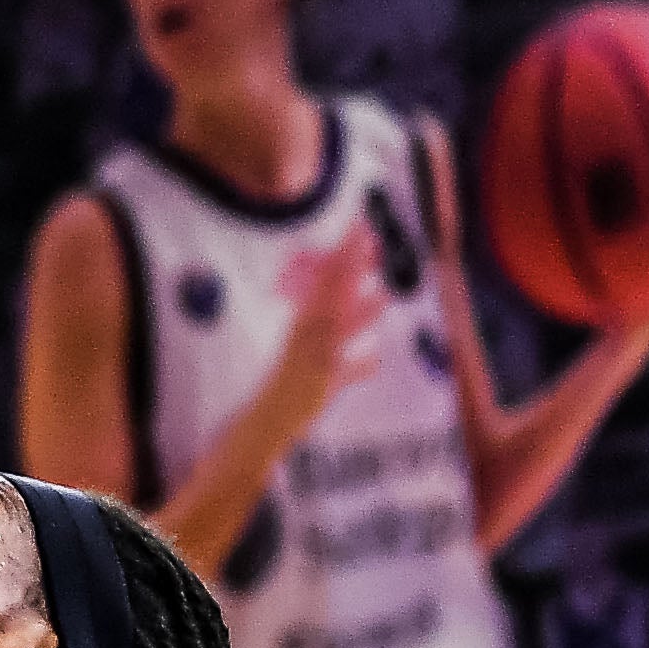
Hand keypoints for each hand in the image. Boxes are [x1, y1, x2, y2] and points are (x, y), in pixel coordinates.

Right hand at [272, 228, 391, 399]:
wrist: (268, 418)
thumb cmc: (292, 389)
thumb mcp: (317, 362)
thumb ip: (348, 355)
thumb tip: (372, 353)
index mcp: (304, 324)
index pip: (326, 281)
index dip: (344, 255)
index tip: (359, 229)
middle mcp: (308, 336)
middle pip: (333, 295)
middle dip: (350, 267)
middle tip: (365, 238)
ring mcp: (314, 358)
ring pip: (338, 329)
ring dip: (360, 311)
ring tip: (380, 293)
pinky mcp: (320, 383)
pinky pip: (341, 373)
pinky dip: (359, 366)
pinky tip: (374, 358)